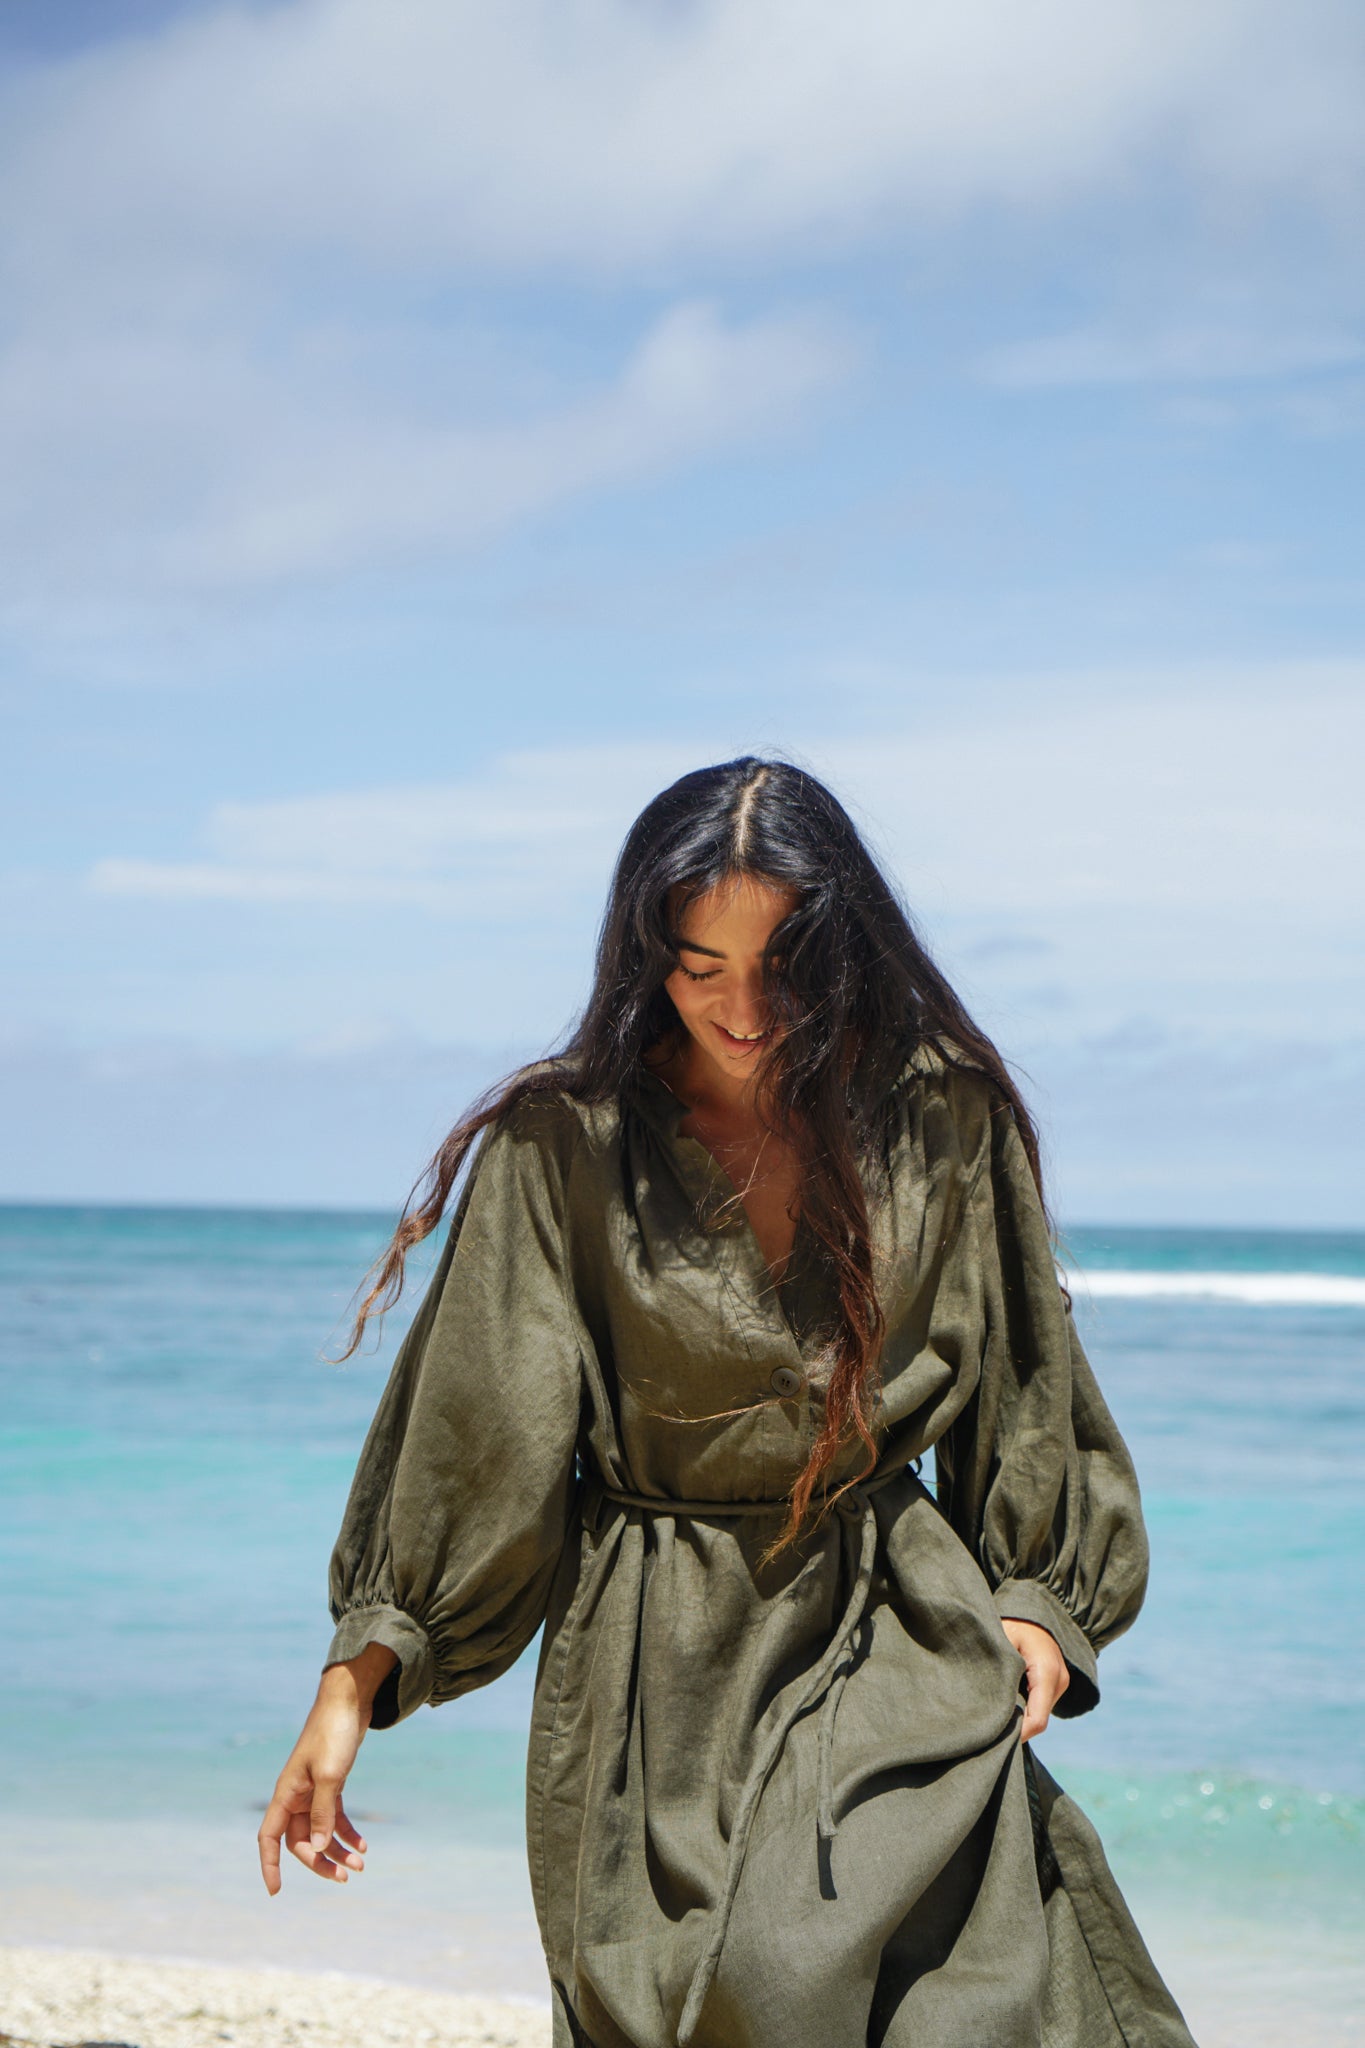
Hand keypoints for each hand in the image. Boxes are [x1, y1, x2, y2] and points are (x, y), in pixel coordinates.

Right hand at [257, 1643, 396, 1894]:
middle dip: (320, 1862)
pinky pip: (334, 1818)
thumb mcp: (329, 1775)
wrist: (349, 1702)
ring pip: (320, 1832)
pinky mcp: (330, 1785)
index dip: (269, 1865)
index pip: (269, 1837)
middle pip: (301, 1841)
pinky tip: (363, 1846)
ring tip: (360, 1866)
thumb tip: (319, 1848)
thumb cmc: (333, 1734)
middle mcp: (295, 1796)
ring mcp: (312, 1791)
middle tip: (344, 1878)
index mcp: (285, 1793)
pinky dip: (347, 1833)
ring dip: (337, 1850)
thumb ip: (322, 1812)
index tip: (276, 1892)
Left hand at [999, 1618, 1069, 1741]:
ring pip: (1039, 1714)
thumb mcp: (1001, 1641)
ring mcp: (1060, 1683)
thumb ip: (998, 1672)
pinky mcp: (1056, 1682)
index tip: (992, 1738)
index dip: (1017, 1734)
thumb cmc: (1014, 1622)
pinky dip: (1024, 1708)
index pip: (1037, 1721)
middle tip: (987, 1730)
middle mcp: (1059, 1681)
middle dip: (1015, 1728)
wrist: (1035, 1607)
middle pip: (1037, 1720)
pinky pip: (1040, 1704)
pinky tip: (1004, 1703)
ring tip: (993, 1715)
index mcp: (1047, 1673)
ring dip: (1019, 1718)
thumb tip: (985, 1706)